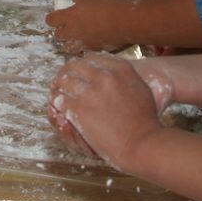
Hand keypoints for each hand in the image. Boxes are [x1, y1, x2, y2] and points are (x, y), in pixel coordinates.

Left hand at [45, 0, 134, 53]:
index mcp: (70, 15)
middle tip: (67, 26)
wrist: (128, 21)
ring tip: (76, 37)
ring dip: (70, 42)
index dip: (52, 18)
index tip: (56, 15)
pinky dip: (84, 48)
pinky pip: (84, 52)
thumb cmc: (111, 3)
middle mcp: (74, 31)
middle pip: (58, 36)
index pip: (51, 20)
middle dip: (60, 31)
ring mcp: (84, 43)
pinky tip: (91, 42)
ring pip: (68, 47)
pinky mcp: (95, 50)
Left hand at [48, 52, 163, 169]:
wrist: (142, 142)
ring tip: (56, 90)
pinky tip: (56, 106)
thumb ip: (126, 77)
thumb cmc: (145, 120)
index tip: (79, 69)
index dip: (83, 63)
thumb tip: (114, 70)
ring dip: (59, 86)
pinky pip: (61, 100)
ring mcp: (91, 92)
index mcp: (120, 68)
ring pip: (65, 81)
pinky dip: (57, 102)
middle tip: (62, 78)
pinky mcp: (80, 109)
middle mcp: (104, 76)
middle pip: (76, 66)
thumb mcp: (141, 89)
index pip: (93, 57)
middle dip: (67, 71)